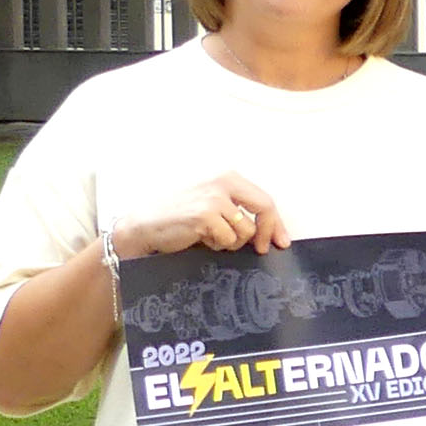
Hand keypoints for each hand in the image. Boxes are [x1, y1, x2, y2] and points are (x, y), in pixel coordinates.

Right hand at [110, 172, 288, 258]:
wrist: (144, 224)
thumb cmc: (179, 216)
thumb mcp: (211, 202)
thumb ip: (237, 208)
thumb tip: (270, 230)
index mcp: (226, 177)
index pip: (263, 199)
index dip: (275, 223)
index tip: (281, 241)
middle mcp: (222, 182)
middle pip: (265, 208)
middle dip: (267, 232)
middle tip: (262, 248)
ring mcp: (214, 198)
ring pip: (246, 230)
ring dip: (232, 241)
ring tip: (212, 237)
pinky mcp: (205, 215)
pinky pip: (228, 240)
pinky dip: (218, 245)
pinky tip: (201, 239)